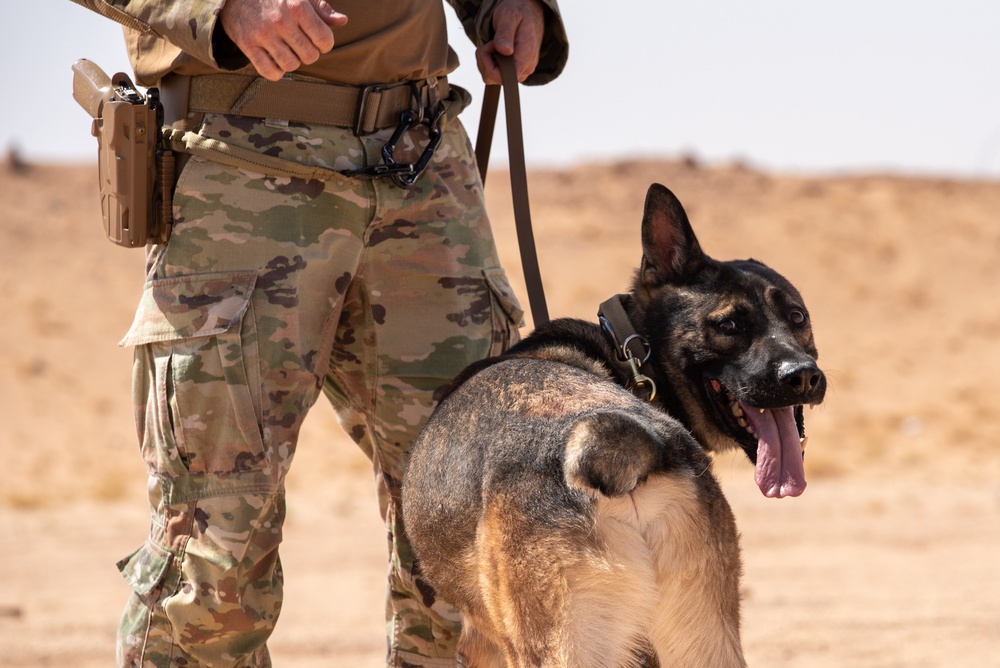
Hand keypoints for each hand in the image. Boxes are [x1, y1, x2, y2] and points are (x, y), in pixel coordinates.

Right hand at [220, 0, 348, 80]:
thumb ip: (321, 9)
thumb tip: (342, 21)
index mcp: (297, 6)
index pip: (325, 40)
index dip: (325, 44)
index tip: (317, 40)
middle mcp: (281, 21)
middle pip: (310, 56)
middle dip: (309, 53)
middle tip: (301, 45)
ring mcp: (263, 34)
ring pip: (291, 65)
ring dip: (293, 62)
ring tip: (288, 51)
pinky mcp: (248, 45)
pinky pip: (269, 72)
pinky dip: (276, 72)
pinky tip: (276, 61)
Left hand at [475, 0, 545, 83]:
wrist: (530, 12)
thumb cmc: (519, 12)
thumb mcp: (509, 17)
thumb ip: (505, 34)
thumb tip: (504, 51)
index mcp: (526, 56)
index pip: (504, 77)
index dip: (489, 65)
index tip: (490, 46)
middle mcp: (526, 68)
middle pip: (495, 79)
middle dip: (485, 61)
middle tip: (491, 42)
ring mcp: (522, 70)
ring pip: (493, 78)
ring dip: (486, 62)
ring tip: (494, 45)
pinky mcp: (517, 70)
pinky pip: (497, 75)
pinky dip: (490, 63)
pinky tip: (495, 50)